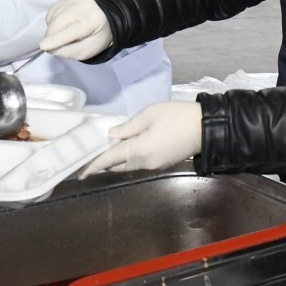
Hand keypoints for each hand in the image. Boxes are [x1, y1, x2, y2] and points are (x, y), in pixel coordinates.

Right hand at [41, 0, 112, 60]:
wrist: (105, 17)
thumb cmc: (96, 36)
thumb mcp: (87, 51)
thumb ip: (69, 52)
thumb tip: (51, 49)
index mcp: (92, 22)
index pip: (72, 31)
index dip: (57, 39)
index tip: (43, 46)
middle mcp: (84, 7)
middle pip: (60, 20)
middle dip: (50, 34)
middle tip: (49, 44)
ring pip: (54, 13)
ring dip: (51, 26)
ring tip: (59, 33)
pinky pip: (53, 8)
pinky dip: (52, 18)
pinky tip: (60, 23)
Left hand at [83, 101, 201, 174]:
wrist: (206, 128)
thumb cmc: (177, 116)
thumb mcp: (150, 114)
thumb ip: (128, 126)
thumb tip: (112, 135)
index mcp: (139, 150)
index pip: (109, 159)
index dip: (93, 164)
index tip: (79, 170)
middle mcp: (144, 163)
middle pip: (117, 165)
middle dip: (102, 163)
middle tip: (88, 157)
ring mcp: (153, 165)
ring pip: (128, 165)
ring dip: (115, 161)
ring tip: (103, 152)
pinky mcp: (161, 163)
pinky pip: (139, 163)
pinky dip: (128, 159)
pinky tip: (124, 150)